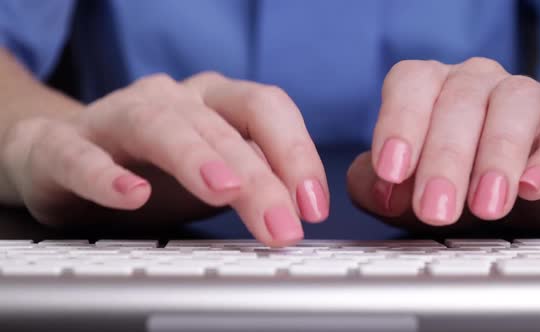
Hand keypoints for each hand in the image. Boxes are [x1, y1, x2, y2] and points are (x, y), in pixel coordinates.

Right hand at [1, 73, 328, 245]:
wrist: (65, 157)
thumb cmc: (153, 167)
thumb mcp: (215, 174)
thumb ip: (256, 179)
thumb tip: (302, 207)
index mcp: (213, 102)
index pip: (266, 109)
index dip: (296, 153)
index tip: (312, 206)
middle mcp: (170, 99)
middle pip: (220, 126)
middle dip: (257, 177)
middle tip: (281, 225)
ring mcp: (116, 116)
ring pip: (158, 125)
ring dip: (194, 157)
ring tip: (223, 190)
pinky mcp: (63, 143)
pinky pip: (81, 154)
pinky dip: (105, 173)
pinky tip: (131, 194)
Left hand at [348, 58, 539, 229]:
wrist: (515, 181)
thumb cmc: (448, 176)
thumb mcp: (403, 185)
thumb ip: (374, 186)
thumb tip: (378, 192)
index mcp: (428, 85)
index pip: (409, 83)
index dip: (398, 124)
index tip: (391, 171)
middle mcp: (473, 81)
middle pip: (457, 103)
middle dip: (443, 161)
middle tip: (434, 210)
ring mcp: (522, 100)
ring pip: (511, 108)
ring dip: (495, 159)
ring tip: (484, 206)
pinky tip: (530, 188)